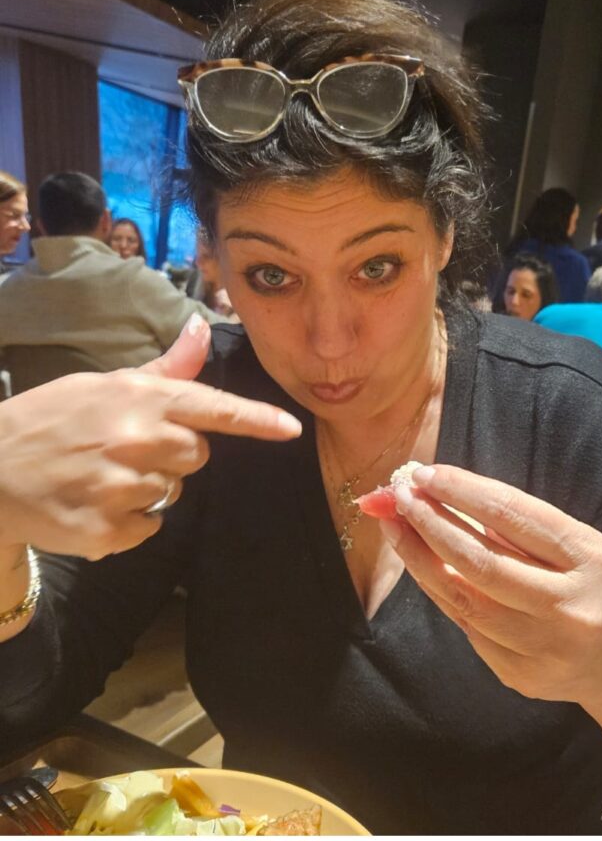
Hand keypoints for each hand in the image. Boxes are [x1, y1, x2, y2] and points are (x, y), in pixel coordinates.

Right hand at [0, 315, 300, 559]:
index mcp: (140, 398)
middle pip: (199, 456)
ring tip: (101, 475)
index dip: (258, 420)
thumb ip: (165, 368)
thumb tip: (202, 328)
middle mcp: (137, 439)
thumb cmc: (52, 420)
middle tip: (126, 449)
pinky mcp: (106, 530)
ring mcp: (122, 486)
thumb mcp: (105, 385)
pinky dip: (127, 523)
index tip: (293, 429)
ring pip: (173, 494)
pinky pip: (149, 528)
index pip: (214, 407)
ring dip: (147, 489)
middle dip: (174, 455)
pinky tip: (92, 504)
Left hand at [377, 464, 601, 708]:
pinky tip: (422, 566)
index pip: (514, 515)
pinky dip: (440, 592)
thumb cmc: (589, 583)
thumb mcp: (574, 544)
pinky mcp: (521, 677)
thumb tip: (436, 489)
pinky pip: (468, 628)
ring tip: (396, 528)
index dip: (463, 492)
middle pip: (482, 562)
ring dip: (420, 559)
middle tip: (398, 498)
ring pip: (464, 600)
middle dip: (431, 524)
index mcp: (589, 558)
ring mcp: (545, 648)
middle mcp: (571, 606)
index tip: (423, 473)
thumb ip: (513, 522)